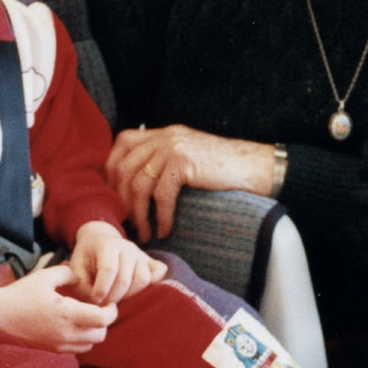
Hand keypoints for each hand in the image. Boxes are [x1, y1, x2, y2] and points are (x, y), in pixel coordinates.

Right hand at [0, 262, 118, 353]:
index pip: (103, 319)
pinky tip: (71, 327)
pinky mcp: (51, 352)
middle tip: (98, 309)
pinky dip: (80, 340)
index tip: (107, 302)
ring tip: (84, 318)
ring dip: (93, 332)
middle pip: (101, 335)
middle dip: (104, 322)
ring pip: (90, 345)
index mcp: (67, 313)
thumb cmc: (19, 295)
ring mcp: (58, 346)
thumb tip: (80, 279)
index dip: (111, 310)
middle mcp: (66, 333)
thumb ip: (68, 274)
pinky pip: (76, 351)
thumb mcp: (44, 276)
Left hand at [69, 221, 167, 304]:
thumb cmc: (86, 259)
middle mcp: (127, 247)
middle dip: (113, 297)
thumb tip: (96, 302)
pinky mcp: (151, 262)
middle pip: (126, 278)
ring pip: (143, 279)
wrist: (99, 242)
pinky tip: (137, 294)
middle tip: (103, 306)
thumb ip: (82, 285)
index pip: (109, 268)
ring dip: (130, 296)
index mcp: (107, 245)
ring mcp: (141, 254)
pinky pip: (160, 273)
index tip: (95, 300)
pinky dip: (153, 286)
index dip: (102, 288)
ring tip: (116, 301)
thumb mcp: (76, 268)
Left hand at [105, 125, 273, 241]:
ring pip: (139, 185)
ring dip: (139, 215)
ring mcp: (173, 148)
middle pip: (124, 168)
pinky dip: (160, 217)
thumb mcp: (187, 156)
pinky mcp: (184, 163)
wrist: (256, 166)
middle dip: (120, 200)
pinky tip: (164, 230)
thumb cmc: (223, 169)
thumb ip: (163, 161)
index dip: (111, 172)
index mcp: (161, 133)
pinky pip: (161, 195)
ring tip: (145, 234)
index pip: (121, 145)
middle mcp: (164, 136)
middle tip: (127, 223)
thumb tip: (135, 187)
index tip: (114, 198)